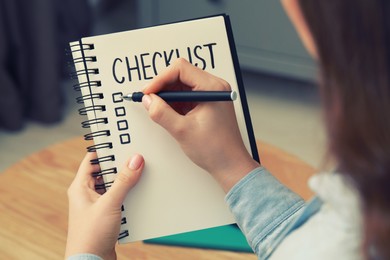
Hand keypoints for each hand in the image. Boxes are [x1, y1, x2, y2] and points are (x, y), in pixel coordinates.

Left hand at [65, 152, 143, 259]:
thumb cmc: (91, 235)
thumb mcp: (110, 203)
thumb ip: (123, 181)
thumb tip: (135, 159)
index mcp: (80, 187)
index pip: (91, 159)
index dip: (104, 149)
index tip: (119, 141)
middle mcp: (87, 194)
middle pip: (105, 172)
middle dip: (120, 165)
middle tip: (135, 156)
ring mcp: (97, 205)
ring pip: (113, 186)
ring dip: (126, 182)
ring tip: (140, 174)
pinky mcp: (106, 216)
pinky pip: (119, 199)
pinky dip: (128, 196)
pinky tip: (139, 194)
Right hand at [142, 58, 258, 191]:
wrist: (230, 165)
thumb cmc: (216, 149)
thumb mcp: (182, 130)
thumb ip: (161, 113)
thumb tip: (147, 100)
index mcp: (212, 88)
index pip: (180, 69)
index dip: (160, 79)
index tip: (148, 93)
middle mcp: (213, 87)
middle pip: (180, 75)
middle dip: (162, 87)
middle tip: (149, 101)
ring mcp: (211, 95)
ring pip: (182, 85)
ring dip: (167, 96)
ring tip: (158, 110)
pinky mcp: (207, 104)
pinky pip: (186, 96)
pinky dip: (174, 103)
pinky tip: (168, 114)